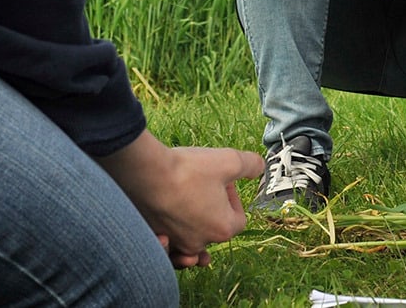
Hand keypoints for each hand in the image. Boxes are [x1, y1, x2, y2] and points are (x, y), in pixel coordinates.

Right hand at [96, 130, 264, 268]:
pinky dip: (170, 238)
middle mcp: (199, 243)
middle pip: (214, 232)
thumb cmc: (188, 170)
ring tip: (191, 217)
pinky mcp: (153, 236)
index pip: (239, 219)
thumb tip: (259, 167)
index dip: (234, 199)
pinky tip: (167, 227)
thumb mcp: (228, 160)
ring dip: (193, 232)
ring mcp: (174, 242)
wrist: (145, 173)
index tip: (224, 182)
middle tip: (205, 189)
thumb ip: (249, 164)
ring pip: (190, 243)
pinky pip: (166, 244)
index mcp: (222, 228)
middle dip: (213, 211)